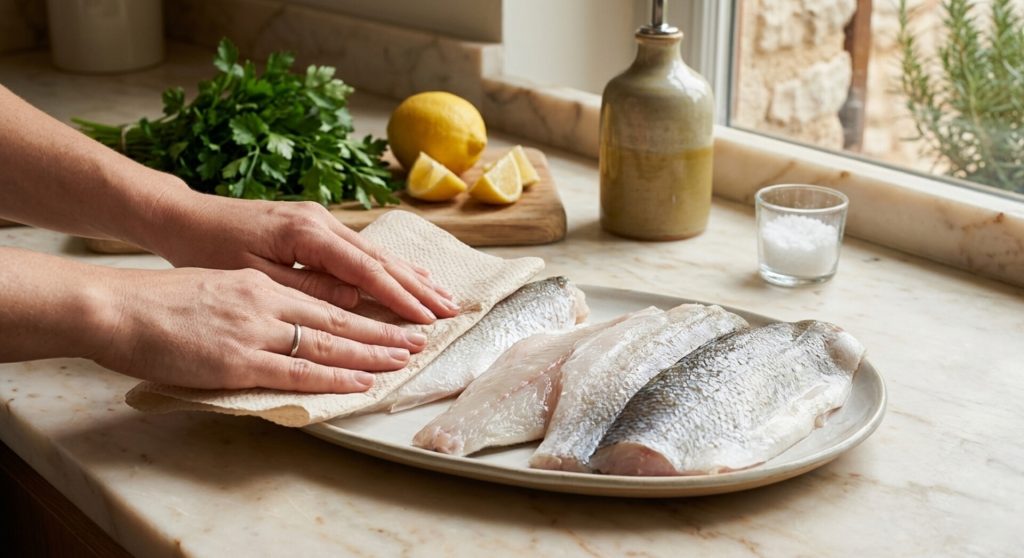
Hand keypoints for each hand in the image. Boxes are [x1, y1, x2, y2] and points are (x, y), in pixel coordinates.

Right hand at [93, 266, 426, 391]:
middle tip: (426, 332)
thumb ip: (265, 298)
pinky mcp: (239, 360)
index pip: (331, 292)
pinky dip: (336, 375)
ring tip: (409, 356)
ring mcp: (256, 329)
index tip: (401, 310)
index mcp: (265, 283)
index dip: (371, 302)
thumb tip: (299, 312)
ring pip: (330, 339)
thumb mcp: (224, 286)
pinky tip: (363, 380)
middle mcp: (269, 300)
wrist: (118, 306)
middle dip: (388, 324)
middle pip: (342, 313)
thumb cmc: (164, 299)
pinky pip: (299, 369)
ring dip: (374, 350)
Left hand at [143, 187, 457, 324]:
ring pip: (375, 252)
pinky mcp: (313, 225)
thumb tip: (355, 302)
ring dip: (409, 275)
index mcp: (307, 233)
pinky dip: (387, 264)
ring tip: (441, 294)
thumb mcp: (254, 276)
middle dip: (416, 287)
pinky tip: (405, 273)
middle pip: (380, 259)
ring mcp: (320, 219)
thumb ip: (308, 288)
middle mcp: (321, 221)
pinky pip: (360, 248)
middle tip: (450, 311)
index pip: (366, 271)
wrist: (182, 215)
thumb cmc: (209, 248)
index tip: (426, 320)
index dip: (399, 298)